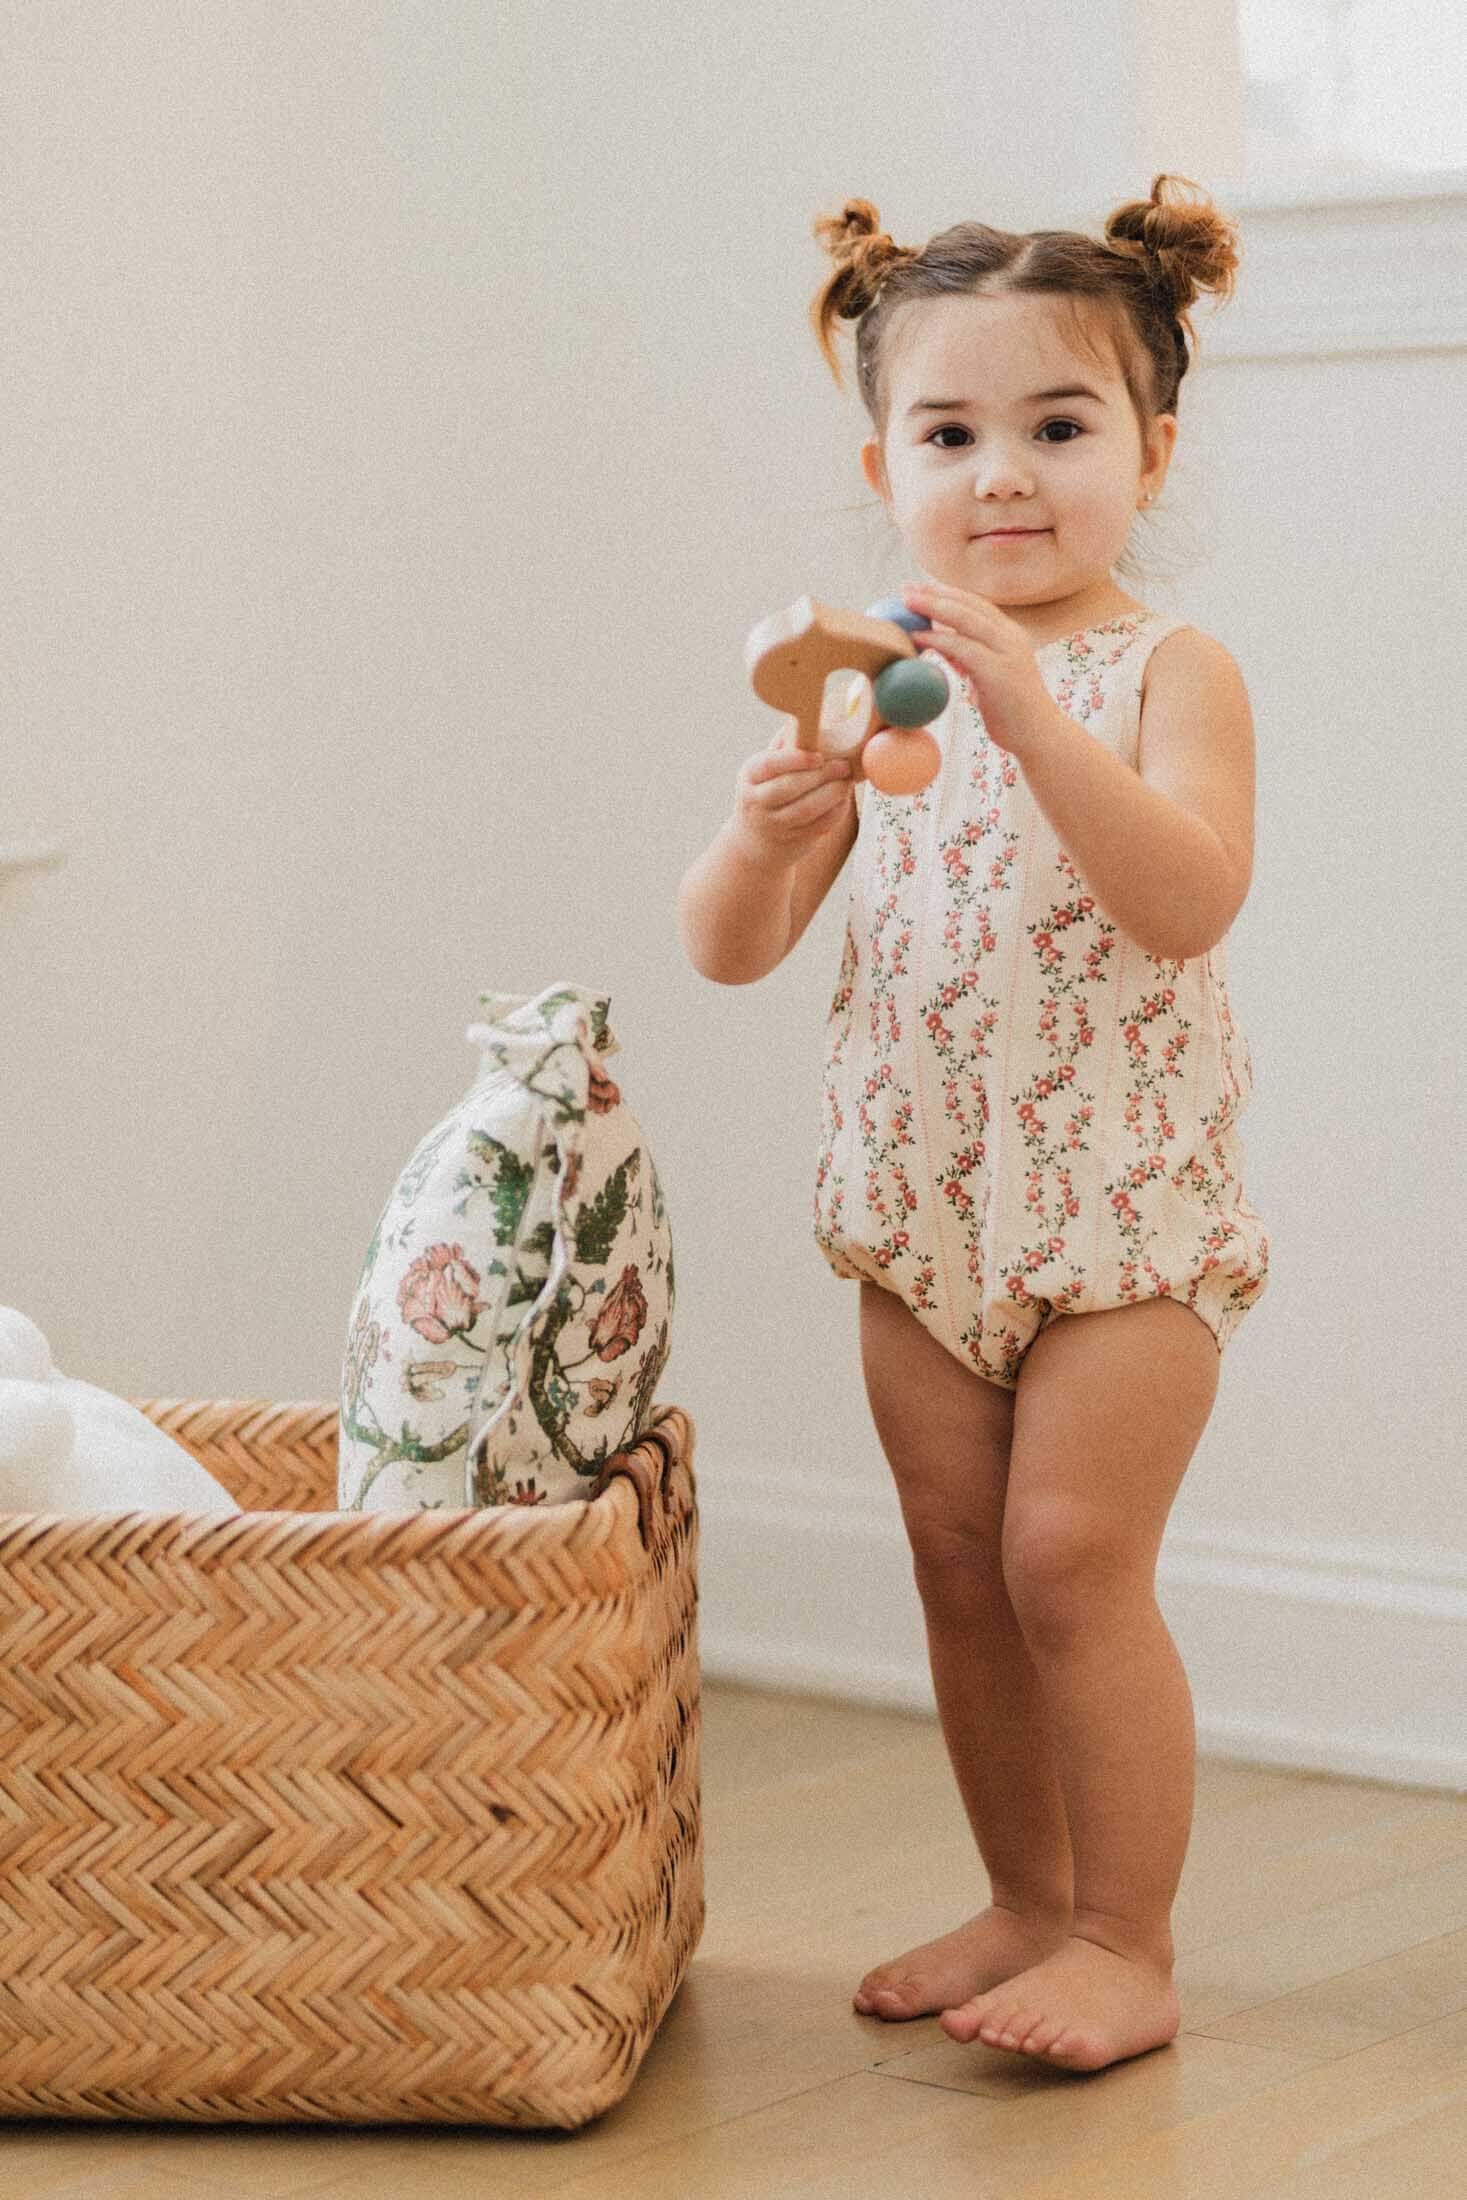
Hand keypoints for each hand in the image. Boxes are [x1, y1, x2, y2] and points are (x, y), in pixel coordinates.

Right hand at [730, 724, 853, 868]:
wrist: (756, 839)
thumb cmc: (768, 790)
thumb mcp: (766, 768)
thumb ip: (786, 745)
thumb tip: (812, 713)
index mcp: (750, 775)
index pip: (771, 765)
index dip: (796, 760)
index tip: (819, 755)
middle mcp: (757, 801)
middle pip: (789, 787)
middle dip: (821, 776)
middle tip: (844, 765)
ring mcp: (774, 824)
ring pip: (805, 810)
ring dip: (832, 794)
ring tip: (847, 781)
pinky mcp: (793, 840)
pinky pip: (818, 826)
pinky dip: (835, 812)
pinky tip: (844, 800)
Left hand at [905, 583, 1054, 757]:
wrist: (1038, 736)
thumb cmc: (1010, 710)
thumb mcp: (985, 675)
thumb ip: (967, 657)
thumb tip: (941, 642)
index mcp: (1009, 635)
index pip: (975, 605)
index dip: (946, 593)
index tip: (918, 588)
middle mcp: (1010, 637)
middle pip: (969, 605)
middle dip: (936, 593)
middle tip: (905, 588)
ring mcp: (1007, 652)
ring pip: (966, 619)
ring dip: (934, 607)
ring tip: (907, 602)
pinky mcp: (998, 672)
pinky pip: (964, 648)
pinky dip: (939, 639)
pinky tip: (918, 637)